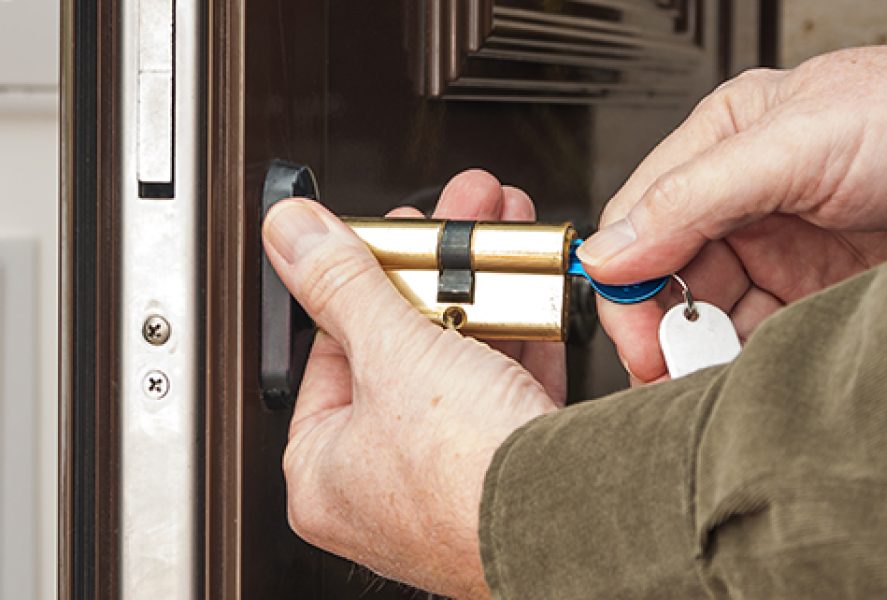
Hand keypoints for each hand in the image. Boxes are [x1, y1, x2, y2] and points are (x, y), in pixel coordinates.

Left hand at [262, 199, 556, 597]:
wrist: (569, 523)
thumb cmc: (466, 477)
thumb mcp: (392, 353)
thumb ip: (340, 283)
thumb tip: (290, 233)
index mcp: (324, 470)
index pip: (330, 350)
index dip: (360, 279)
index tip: (386, 236)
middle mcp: (382, 485)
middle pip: (400, 350)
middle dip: (435, 273)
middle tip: (450, 223)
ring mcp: (449, 481)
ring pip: (460, 365)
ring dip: (483, 296)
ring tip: (497, 240)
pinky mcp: (509, 473)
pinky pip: (507, 391)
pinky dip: (520, 341)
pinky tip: (531, 294)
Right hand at [577, 43, 886, 381]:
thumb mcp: (796, 146)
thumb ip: (693, 198)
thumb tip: (608, 252)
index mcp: (719, 146)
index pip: (639, 222)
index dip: (626, 283)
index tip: (635, 335)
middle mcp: (741, 199)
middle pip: (669, 277)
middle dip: (665, 328)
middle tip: (670, 370)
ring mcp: (781, 248)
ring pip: (714, 314)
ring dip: (706, 350)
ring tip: (710, 378)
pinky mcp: (818, 290)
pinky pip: (763, 336)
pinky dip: (749, 361)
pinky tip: (751, 373)